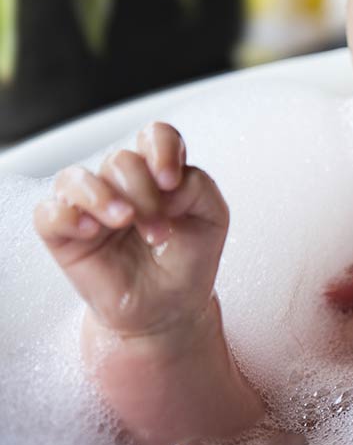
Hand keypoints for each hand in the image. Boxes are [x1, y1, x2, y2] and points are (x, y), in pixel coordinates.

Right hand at [34, 122, 227, 339]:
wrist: (170, 308)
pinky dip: (67, 216)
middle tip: (159, 231)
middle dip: (144, 194)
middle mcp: (122, 184)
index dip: (161, 148)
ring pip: (75, 177)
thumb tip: (163, 180)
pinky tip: (92, 231)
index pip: (154, 136)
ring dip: (102, 197)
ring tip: (125, 222)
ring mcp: (90, 207)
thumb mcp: (212, 218)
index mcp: (158, 173)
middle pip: (121, 160)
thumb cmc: (189, 260)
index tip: (171, 180)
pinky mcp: (65, 234)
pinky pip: (49, 213)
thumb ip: (198, 186)